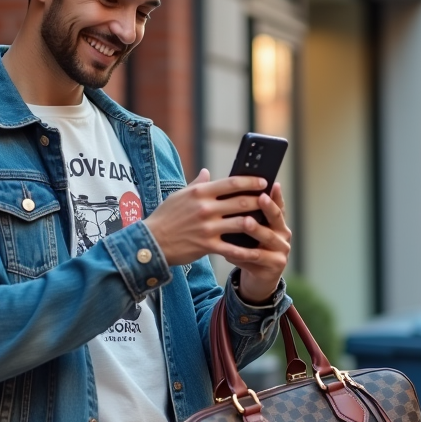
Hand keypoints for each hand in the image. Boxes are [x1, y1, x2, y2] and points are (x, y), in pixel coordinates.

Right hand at [143, 171, 290, 300]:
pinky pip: (232, 247)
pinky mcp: (207, 245)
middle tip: (270, 201)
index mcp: (200, 193)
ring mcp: (208, 227)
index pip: (231, 183)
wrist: (151, 243)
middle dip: (259, 201)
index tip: (263, 182)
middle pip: (241, 202)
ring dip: (257, 223)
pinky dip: (246, 249)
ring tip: (267, 223)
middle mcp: (205, 208)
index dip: (251, 181)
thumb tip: (207, 172)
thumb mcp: (178, 196)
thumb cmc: (165, 217)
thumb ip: (196, 185)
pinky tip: (255, 249)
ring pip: (241, 223)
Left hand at [230, 183, 291, 302]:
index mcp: (278, 223)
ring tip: (245, 222)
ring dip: (256, 230)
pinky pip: (257, 258)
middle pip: (276, 219)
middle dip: (268, 208)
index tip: (272, 184)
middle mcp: (283, 235)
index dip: (276, 195)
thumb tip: (232, 191)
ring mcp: (281, 251)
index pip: (278, 205)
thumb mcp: (252, 232)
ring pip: (267, 238)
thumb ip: (247, 214)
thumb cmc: (251, 250)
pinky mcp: (275, 266)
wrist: (257, 279)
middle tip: (260, 197)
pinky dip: (242, 253)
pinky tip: (230, 249)